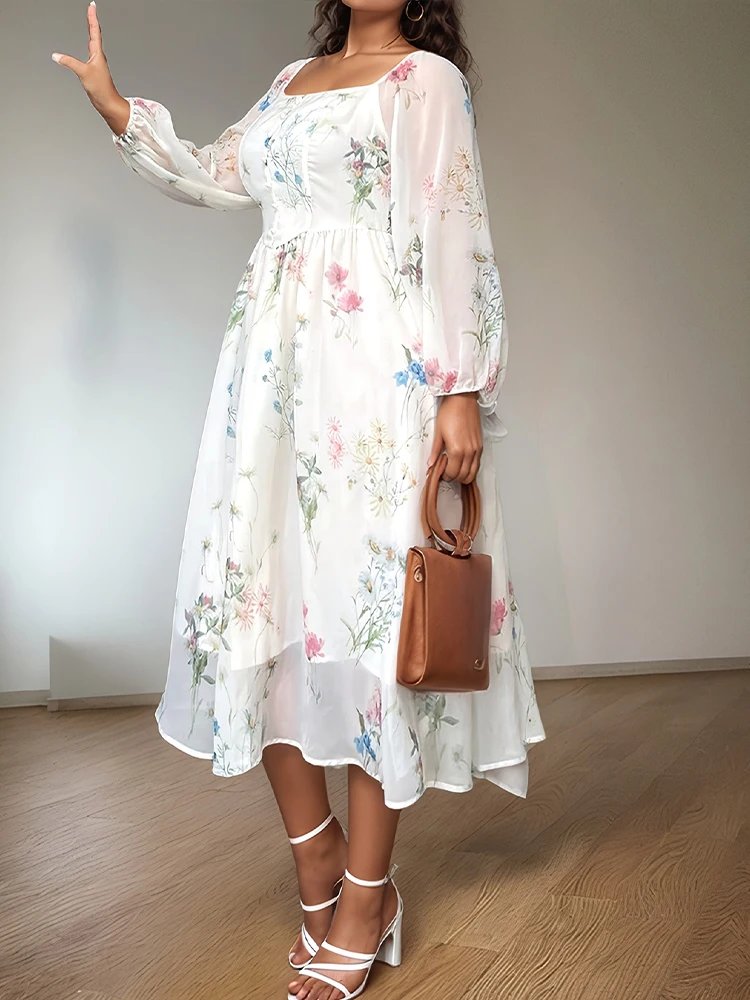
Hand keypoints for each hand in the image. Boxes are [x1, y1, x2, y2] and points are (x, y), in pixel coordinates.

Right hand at [52, 2, 129, 132]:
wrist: (108, 103)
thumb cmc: (101, 89)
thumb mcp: (83, 73)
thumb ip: (69, 62)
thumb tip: (56, 56)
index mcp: (98, 54)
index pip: (94, 31)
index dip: (92, 18)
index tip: (92, 6)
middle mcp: (98, 56)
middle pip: (95, 34)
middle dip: (92, 21)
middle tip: (91, 10)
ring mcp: (97, 63)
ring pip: (94, 43)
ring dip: (92, 31)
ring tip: (91, 22)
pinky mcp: (94, 70)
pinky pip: (91, 52)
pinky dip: (89, 44)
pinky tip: (88, 46)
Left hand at [427, 392, 482, 483]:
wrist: (463, 399)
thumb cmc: (450, 411)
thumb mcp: (438, 432)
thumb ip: (435, 451)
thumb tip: (431, 463)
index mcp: (456, 450)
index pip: (452, 473)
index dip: (445, 476)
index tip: (440, 472)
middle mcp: (469, 452)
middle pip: (463, 475)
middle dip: (454, 477)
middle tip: (446, 472)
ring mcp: (476, 449)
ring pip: (473, 472)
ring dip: (464, 475)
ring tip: (455, 469)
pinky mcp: (480, 445)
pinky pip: (478, 463)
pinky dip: (471, 468)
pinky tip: (463, 463)